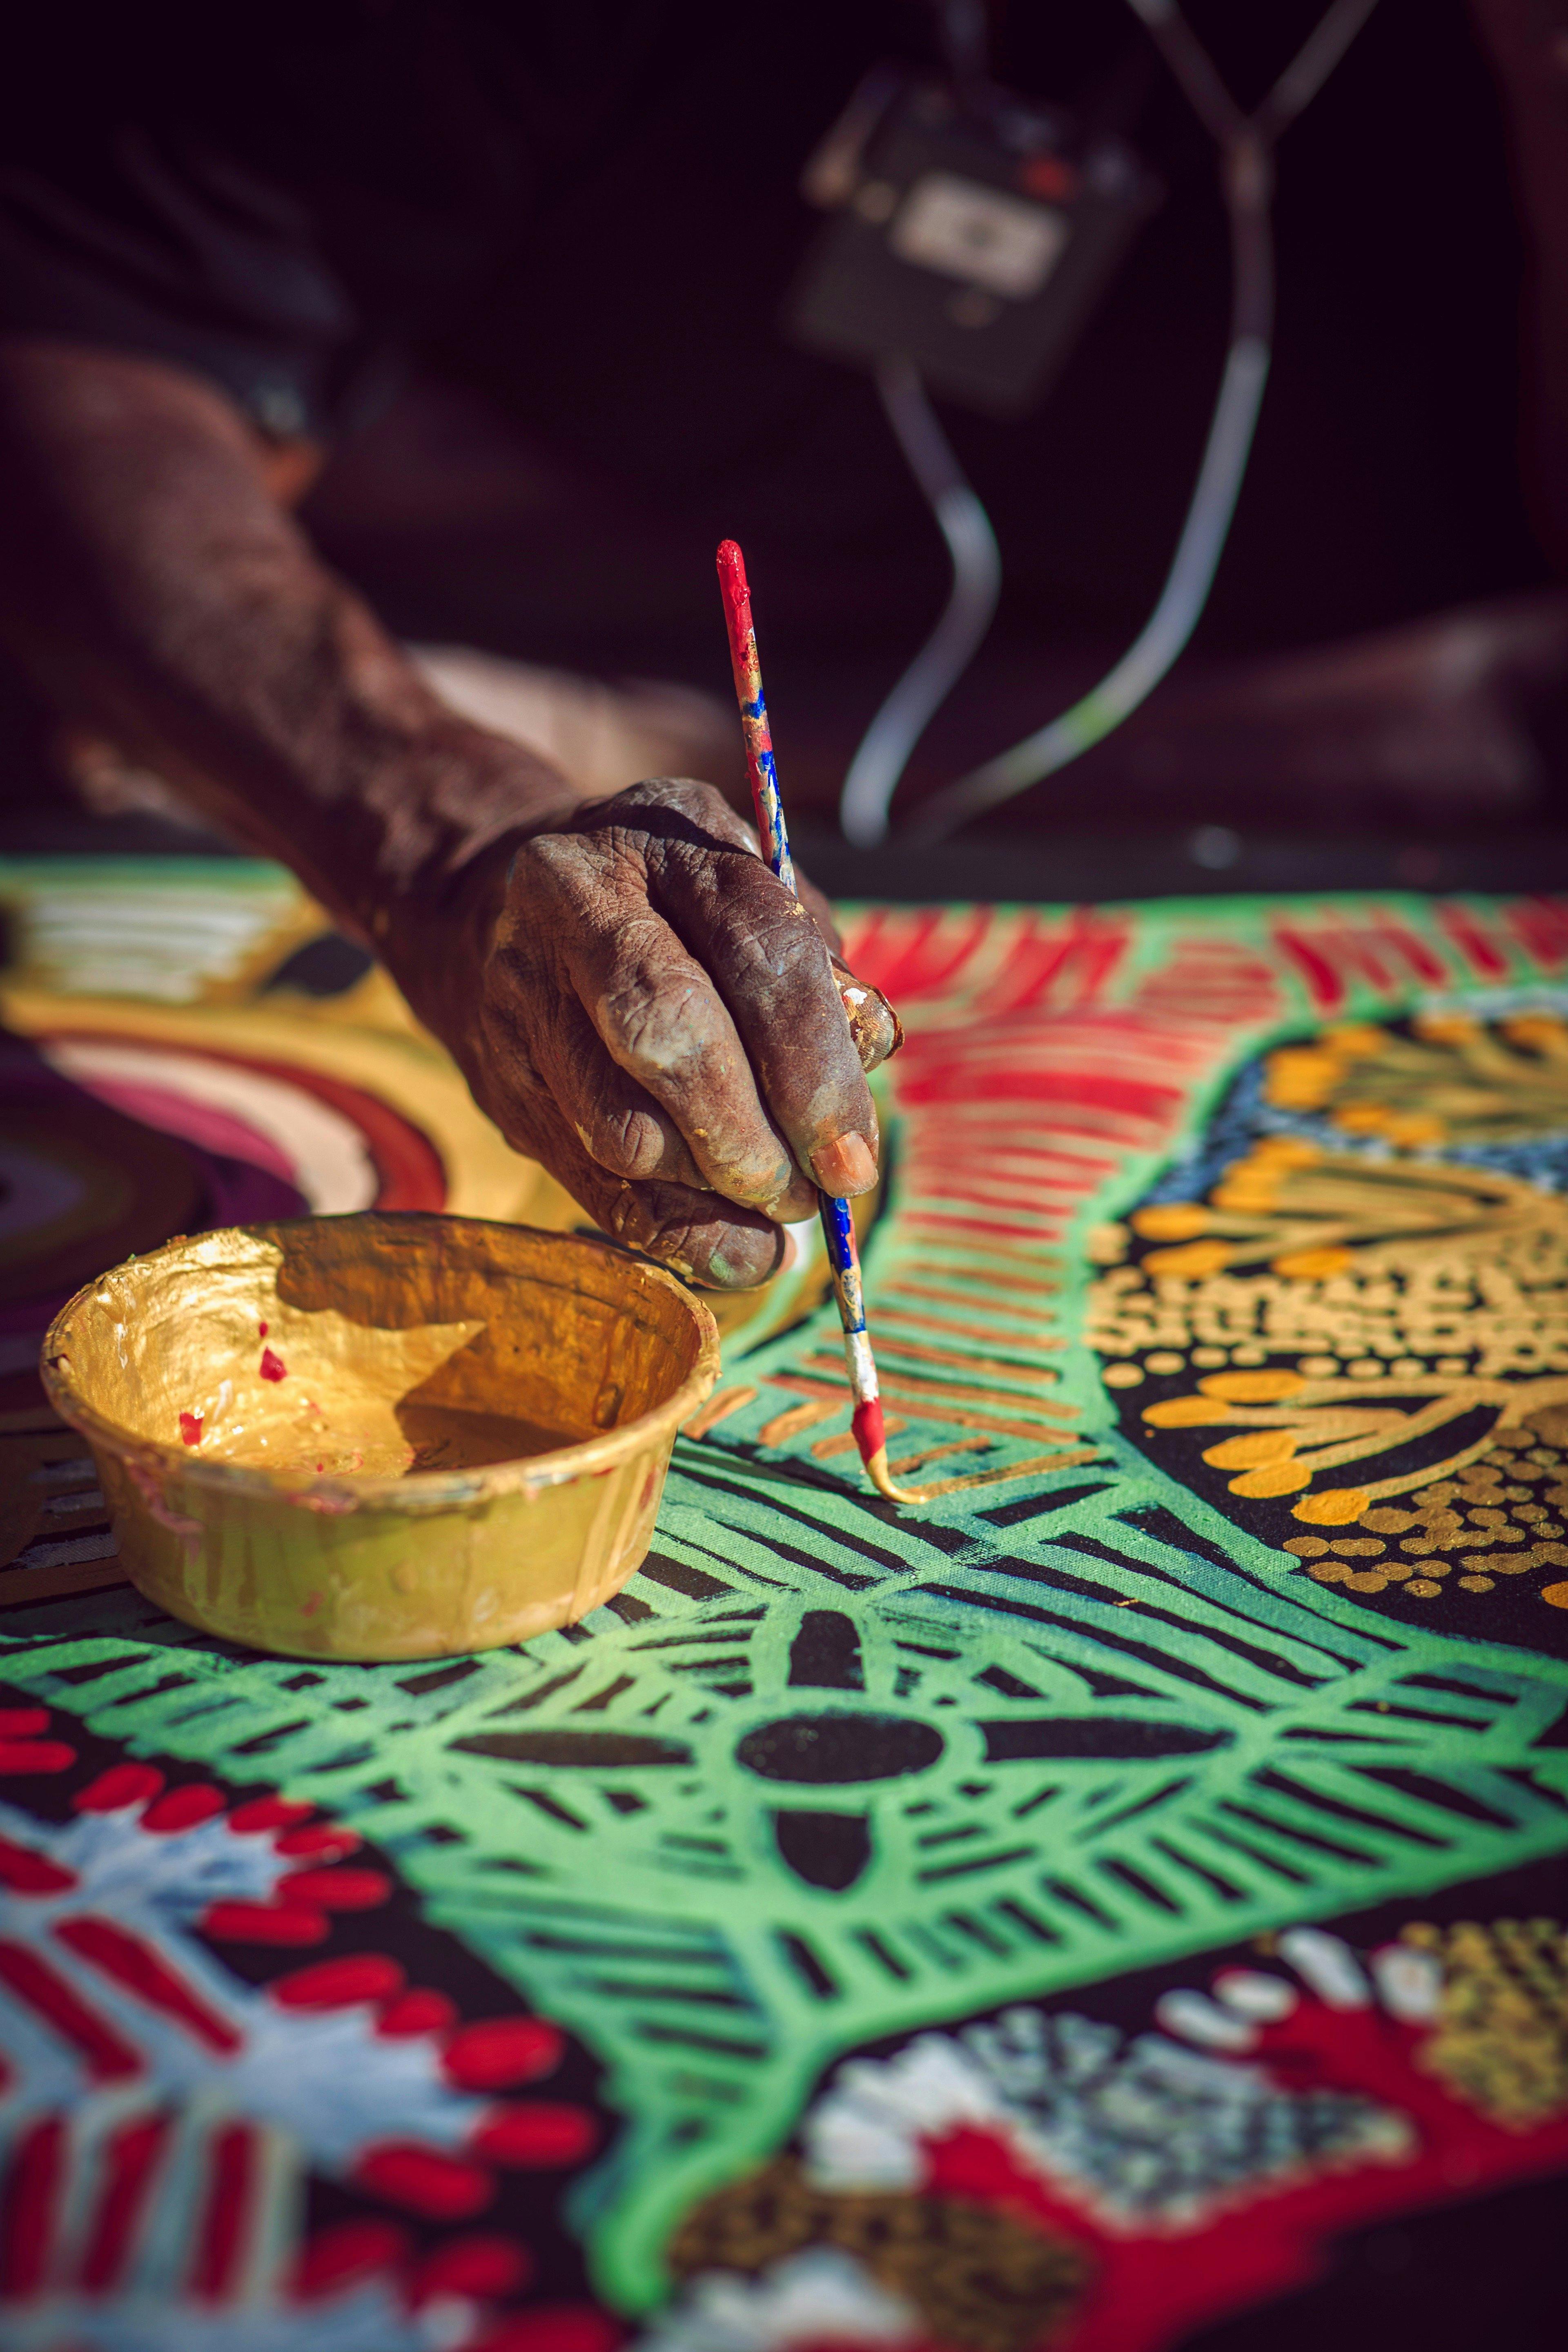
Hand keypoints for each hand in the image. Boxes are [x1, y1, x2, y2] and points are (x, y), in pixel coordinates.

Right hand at [397, 777, 897, 1289]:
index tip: (855, 1159)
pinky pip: (592, 1183)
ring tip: (774, 1203)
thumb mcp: (753, 893)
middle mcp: (574, 903)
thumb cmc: (670, 905)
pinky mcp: (501, 1083)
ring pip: (623, 1129)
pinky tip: (738, 1252)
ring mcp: (520, 995)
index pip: (756, 951)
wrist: (487, 905)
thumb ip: (819, 967)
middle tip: (812, 1193)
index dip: (815, 1067)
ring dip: (715, 1192)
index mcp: (661, 834)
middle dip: (756, 1139)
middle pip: (670, 1036)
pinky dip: (677, 1235)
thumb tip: (868, 1053)